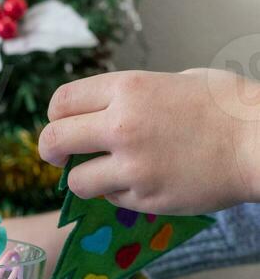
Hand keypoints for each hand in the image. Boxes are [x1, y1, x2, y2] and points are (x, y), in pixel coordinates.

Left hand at [38, 69, 259, 214]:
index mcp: (129, 89)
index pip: (62, 102)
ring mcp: (132, 166)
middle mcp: (122, 126)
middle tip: (57, 155)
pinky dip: (117, 192)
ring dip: (84, 178)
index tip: (61, 124)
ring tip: (102, 173)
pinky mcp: (144, 198)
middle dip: (50, 150)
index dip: (56, 115)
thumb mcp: (178, 80)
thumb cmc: (228, 108)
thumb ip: (136, 95)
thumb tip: (107, 108)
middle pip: (54, 140)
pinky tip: (140, 181)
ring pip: (76, 181)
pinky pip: (111, 198)